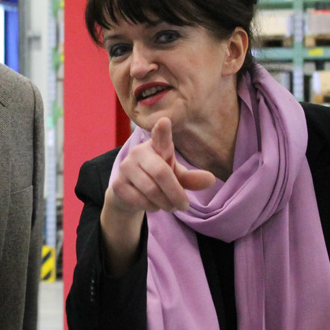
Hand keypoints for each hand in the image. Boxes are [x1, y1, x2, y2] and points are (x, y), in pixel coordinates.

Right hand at [99, 118, 214, 275]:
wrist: (129, 193)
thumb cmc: (157, 179)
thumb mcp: (177, 177)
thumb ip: (192, 178)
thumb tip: (211, 180)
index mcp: (157, 145)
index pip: (160, 136)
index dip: (162, 130)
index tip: (165, 121)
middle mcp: (139, 152)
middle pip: (161, 173)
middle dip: (176, 194)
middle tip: (184, 206)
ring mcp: (126, 167)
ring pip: (151, 190)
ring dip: (165, 203)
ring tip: (170, 206)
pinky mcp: (118, 184)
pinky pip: (140, 200)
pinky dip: (152, 208)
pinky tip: (153, 206)